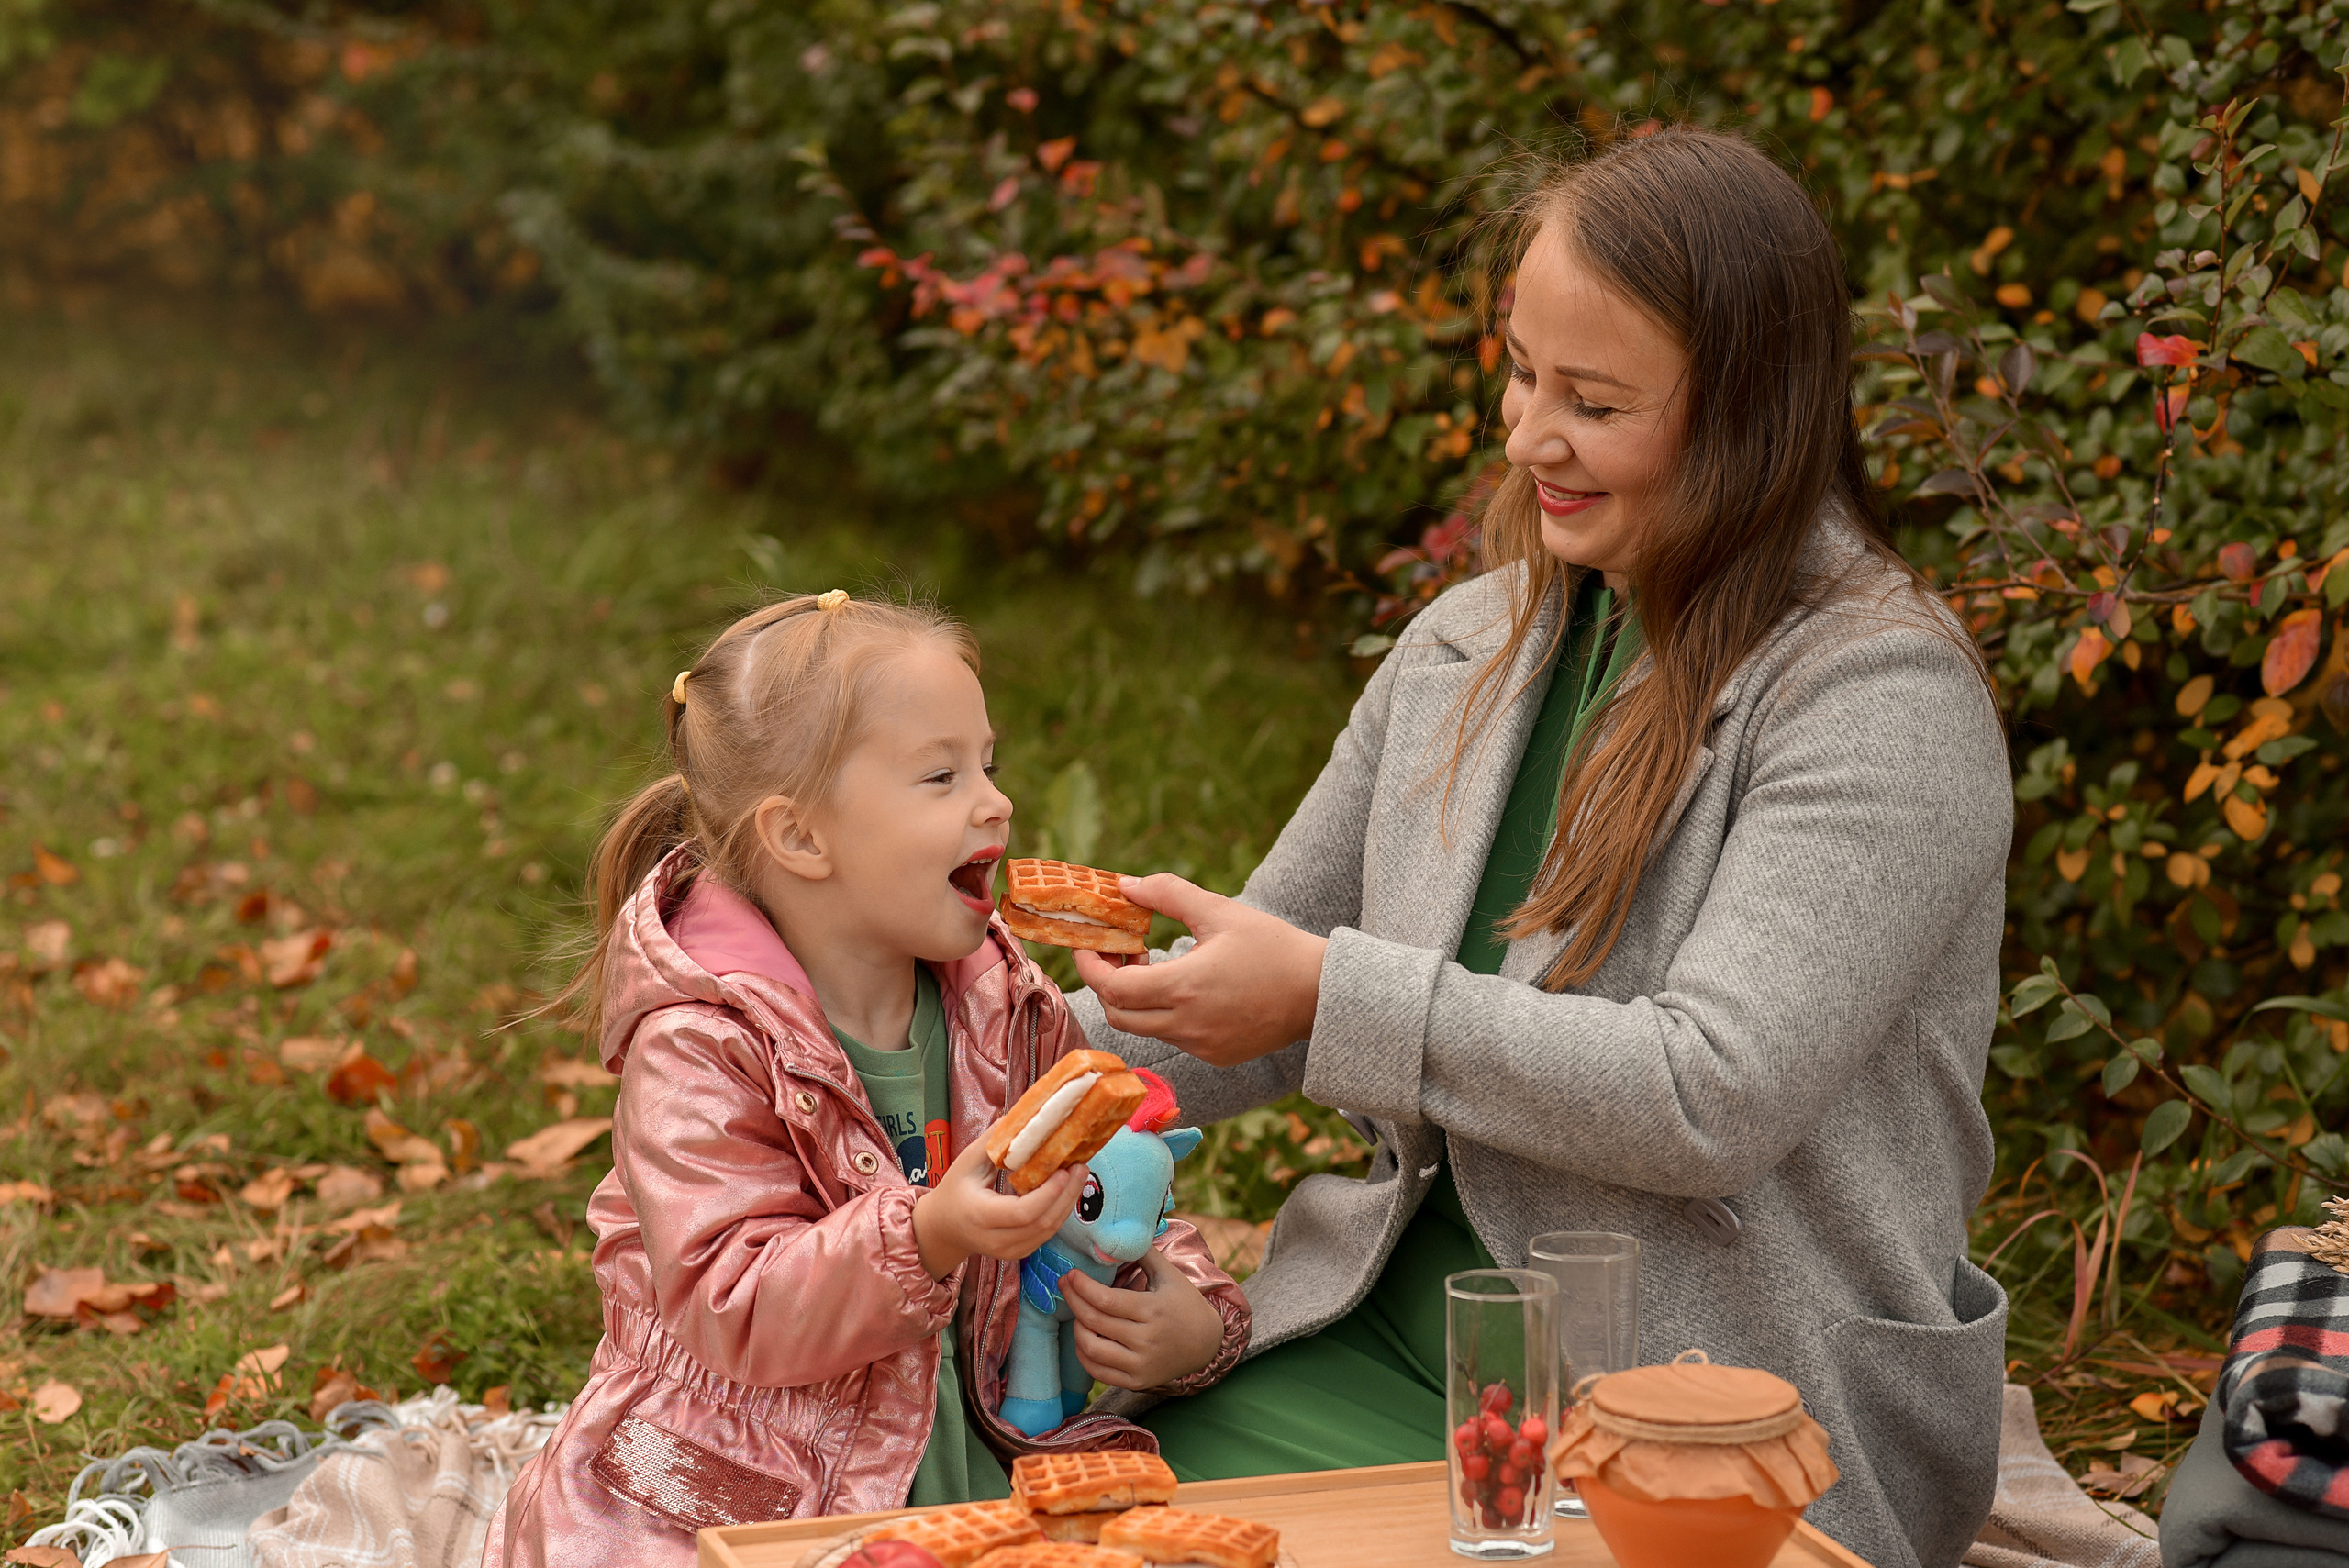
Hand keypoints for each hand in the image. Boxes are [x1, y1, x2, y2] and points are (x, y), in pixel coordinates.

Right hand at [912, 1138, 1082, 1279]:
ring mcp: (1009, 1251)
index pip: (1022, 1212)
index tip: (1062, 1169)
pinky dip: (1059, 1211)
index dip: (1048, 1193)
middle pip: (1042, 1223)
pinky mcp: (1018, 1253)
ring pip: (1048, 1231)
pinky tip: (1066, 1190)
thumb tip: (1020, 1115)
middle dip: (1066, 1194)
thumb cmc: (954, 1190)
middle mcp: (996, 1239)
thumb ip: (992, 1141)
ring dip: (1068, 1202)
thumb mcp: (966, 1162)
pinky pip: (1045, 1234)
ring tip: (1078, 1174)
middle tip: (1080, 1166)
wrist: (943, 1228)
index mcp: (980, 1215)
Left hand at [1063, 1248, 1225, 1390]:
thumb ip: (1143, 1253)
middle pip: (1094, 1320)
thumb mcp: (1170, 1275)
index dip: (1081, 1286)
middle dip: (1072, 1300)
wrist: (1207, 1344)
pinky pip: (1099, 1371)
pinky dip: (1084, 1354)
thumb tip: (1117, 1231)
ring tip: (1078, 1313)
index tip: (1071, 1274)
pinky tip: (1084, 1338)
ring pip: (1092, 1348)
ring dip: (1077, 1329)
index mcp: (1153, 1310)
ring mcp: (1141, 1364)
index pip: (1105, 1299)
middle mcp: (1146, 1339)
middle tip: (1064, 1286)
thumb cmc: (1185, 1303)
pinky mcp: (1137, 1381)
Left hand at [1071, 874, 1324, 1066]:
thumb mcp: (1219, 911)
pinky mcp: (1216, 1056)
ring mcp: (1201, 1046)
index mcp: (1183, 987)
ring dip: (1136, 999)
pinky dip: (1164, 1015)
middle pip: (1118, 1015)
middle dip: (1107, 984)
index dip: (1090, 967)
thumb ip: (1168, 894)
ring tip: (1155, 965)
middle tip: (1119, 953)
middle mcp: (1186, 1024)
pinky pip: (1173, 1038)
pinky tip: (1185, 988)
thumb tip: (1125, 885)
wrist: (1322, 993)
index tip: (1087, 945)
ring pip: (1145, 1028)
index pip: (1112, 988)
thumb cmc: (1273, 947)